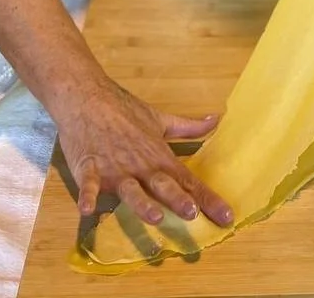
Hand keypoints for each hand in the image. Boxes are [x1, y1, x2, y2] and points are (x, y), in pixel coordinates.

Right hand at [56, 76, 233, 226]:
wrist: (87, 96)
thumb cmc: (123, 109)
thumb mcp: (159, 118)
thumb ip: (187, 127)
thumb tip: (216, 120)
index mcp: (158, 155)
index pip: (188, 179)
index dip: (208, 198)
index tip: (227, 217)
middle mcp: (140, 165)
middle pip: (162, 184)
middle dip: (177, 199)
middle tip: (192, 213)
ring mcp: (114, 167)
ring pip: (130, 189)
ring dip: (142, 202)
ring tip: (155, 217)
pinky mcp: (88, 167)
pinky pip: (88, 184)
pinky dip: (88, 196)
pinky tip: (88, 209)